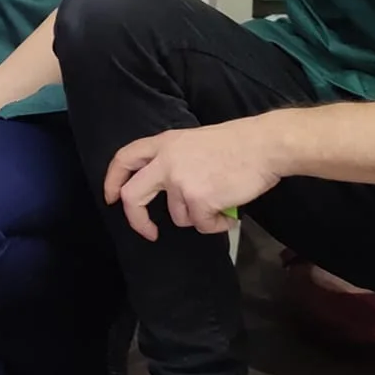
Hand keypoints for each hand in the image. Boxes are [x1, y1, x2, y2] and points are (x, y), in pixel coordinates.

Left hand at [104, 120, 281, 240]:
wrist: (262, 146)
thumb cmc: (235, 143)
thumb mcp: (192, 141)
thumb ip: (174, 160)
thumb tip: (169, 191)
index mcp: (163, 143)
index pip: (124, 158)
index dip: (112, 179)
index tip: (111, 197)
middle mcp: (165, 162)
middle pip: (132, 195)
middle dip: (137, 220)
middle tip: (149, 232)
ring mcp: (180, 182)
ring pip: (179, 216)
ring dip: (199, 217)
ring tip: (221, 203)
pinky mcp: (198, 200)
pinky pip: (202, 225)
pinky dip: (216, 225)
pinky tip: (230, 212)